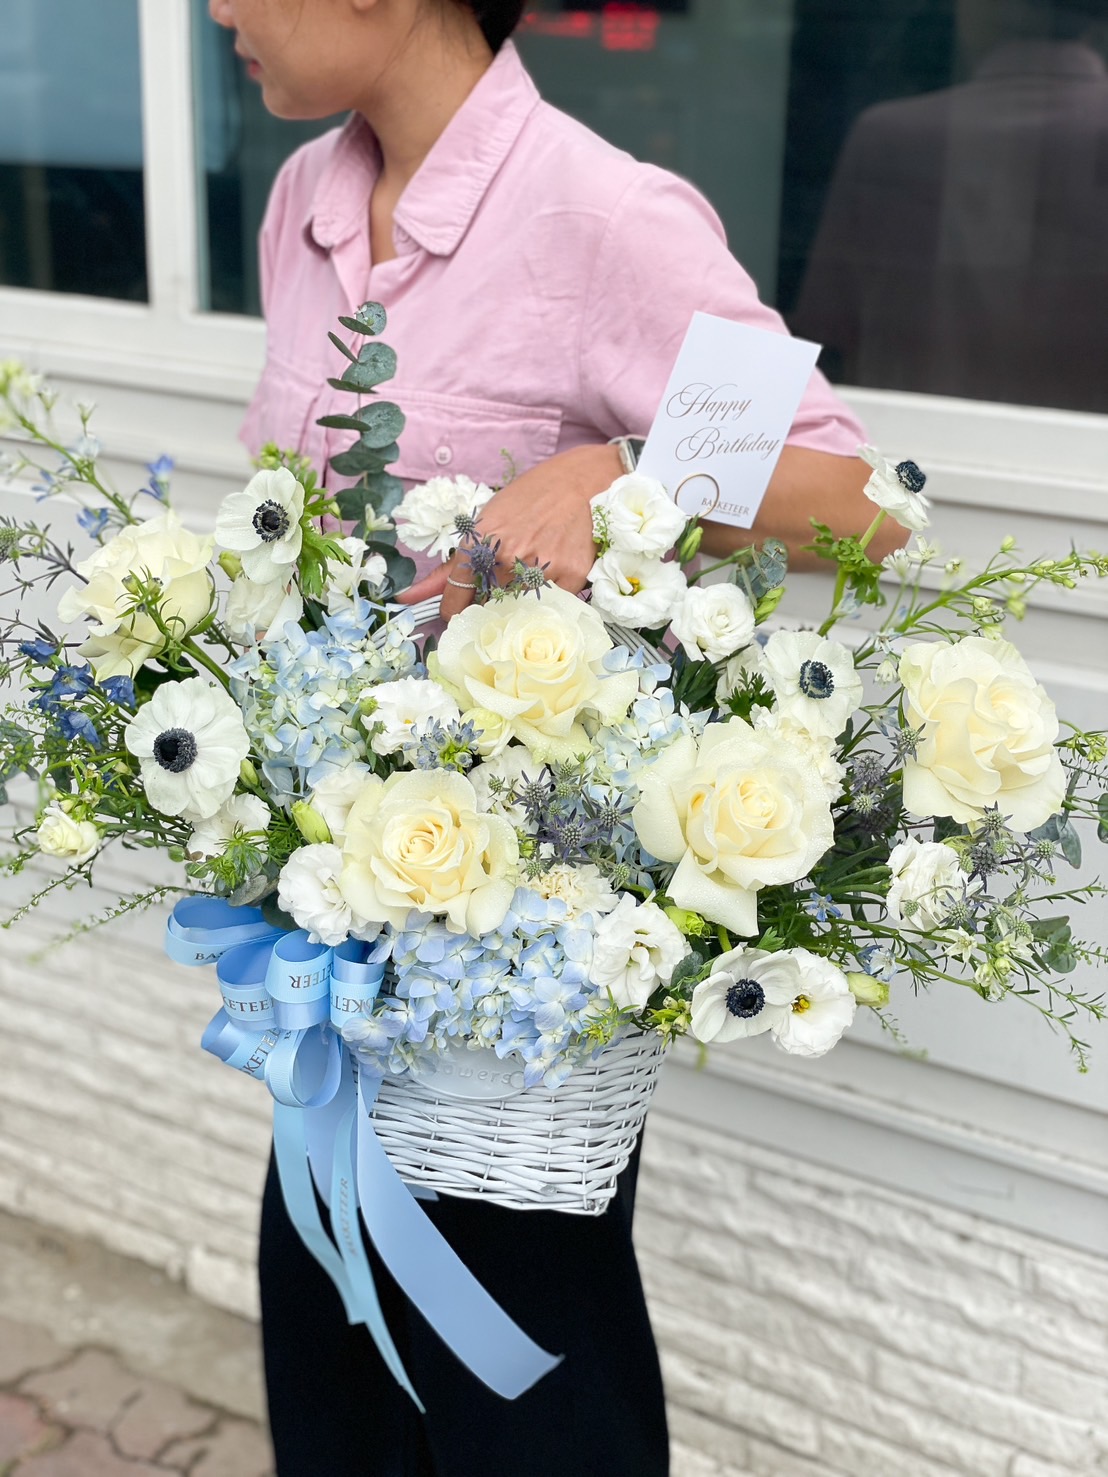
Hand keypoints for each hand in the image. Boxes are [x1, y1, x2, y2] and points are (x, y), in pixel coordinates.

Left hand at [397, 443, 622, 618]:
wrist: (579, 482)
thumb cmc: (528, 500)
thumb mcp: (485, 523)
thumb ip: (448, 568)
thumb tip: (406, 597)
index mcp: (478, 542)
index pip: (454, 596)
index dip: (454, 611)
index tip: (458, 616)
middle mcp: (505, 556)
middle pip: (486, 606)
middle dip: (491, 602)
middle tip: (507, 582)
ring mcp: (538, 567)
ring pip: (517, 609)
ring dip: (520, 600)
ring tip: (533, 572)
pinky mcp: (568, 577)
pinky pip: (549, 605)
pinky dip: (548, 596)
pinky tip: (553, 571)